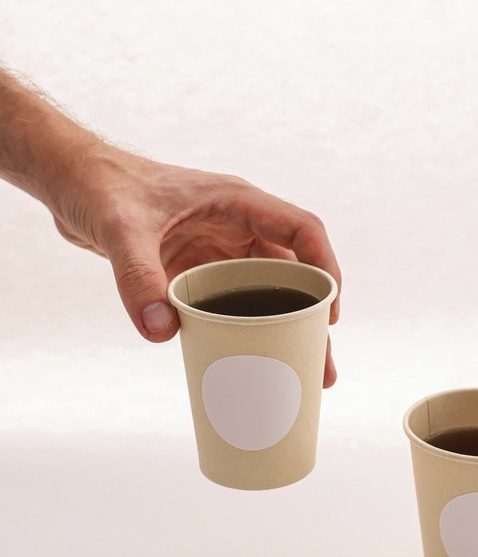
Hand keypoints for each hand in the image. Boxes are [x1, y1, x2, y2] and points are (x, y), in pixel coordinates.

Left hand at [52, 149, 340, 386]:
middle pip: (291, 274)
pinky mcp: (195, 267)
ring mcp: (217, 248)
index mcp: (236, 202)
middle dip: (310, 320)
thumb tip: (160, 332)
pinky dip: (244, 330)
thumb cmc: (101, 186)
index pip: (301, 230)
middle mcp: (235, 225)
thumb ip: (138, 277)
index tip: (328, 313)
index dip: (324, 269)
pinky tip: (248, 360)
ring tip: (300, 376)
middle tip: (321, 369)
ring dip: (283, 331)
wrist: (70, 181)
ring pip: (265, 292)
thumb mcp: (120, 229)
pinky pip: (230, 302)